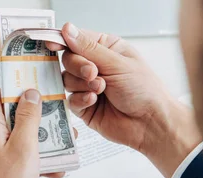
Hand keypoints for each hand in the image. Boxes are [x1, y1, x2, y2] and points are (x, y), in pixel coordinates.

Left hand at [0, 90, 65, 177]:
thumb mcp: (23, 147)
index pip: (1, 94)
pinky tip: (53, 168)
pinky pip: (16, 153)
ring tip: (63, 145)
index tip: (42, 90)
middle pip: (13, 115)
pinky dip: (33, 158)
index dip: (22, 90)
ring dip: (41, 140)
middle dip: (38, 119)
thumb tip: (30, 93)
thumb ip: (28, 117)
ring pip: (18, 136)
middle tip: (59, 121)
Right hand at [46, 23, 202, 177]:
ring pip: (66, 80)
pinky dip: (81, 99)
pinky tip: (94, 100)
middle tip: (93, 72)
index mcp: (105, 49)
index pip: (77, 40)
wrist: (150, 122)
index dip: (63, 40)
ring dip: (82, 84)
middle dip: (78, 66)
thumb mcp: (118, 62)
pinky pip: (70, 99)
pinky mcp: (84, 106)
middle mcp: (95, 66)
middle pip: (68, 60)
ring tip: (101, 89)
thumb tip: (68, 30)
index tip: (53, 44)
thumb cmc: (144, 90)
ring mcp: (88, 87)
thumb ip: (89, 48)